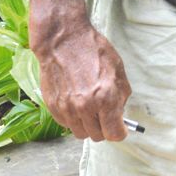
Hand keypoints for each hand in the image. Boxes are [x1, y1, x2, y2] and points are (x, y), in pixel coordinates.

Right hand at [32, 11, 131, 141]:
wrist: (63, 40)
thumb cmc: (92, 50)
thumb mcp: (118, 69)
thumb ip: (121, 96)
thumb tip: (120, 114)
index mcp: (105, 98)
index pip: (114, 134)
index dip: (119, 132)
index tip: (120, 128)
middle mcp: (85, 107)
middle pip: (97, 136)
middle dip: (104, 128)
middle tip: (104, 115)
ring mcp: (67, 108)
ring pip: (80, 133)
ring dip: (87, 125)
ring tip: (89, 108)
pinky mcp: (53, 106)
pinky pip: (66, 124)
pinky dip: (72, 118)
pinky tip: (75, 103)